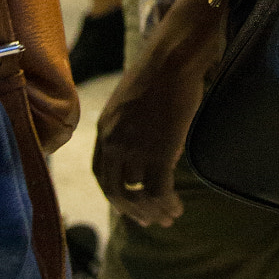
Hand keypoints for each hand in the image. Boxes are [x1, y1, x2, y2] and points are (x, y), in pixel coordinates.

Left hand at [92, 24, 218, 226]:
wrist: (172, 58)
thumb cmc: (160, 70)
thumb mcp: (131, 100)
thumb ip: (130, 125)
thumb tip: (145, 142)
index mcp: (104, 130)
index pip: (101, 173)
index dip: (114, 193)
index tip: (130, 202)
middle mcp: (114, 144)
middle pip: (115, 191)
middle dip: (131, 210)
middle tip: (148, 221)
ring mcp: (135, 150)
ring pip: (138, 195)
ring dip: (153, 211)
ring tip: (168, 217)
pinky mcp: (159, 153)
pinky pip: (159, 191)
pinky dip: (167, 204)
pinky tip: (177, 207)